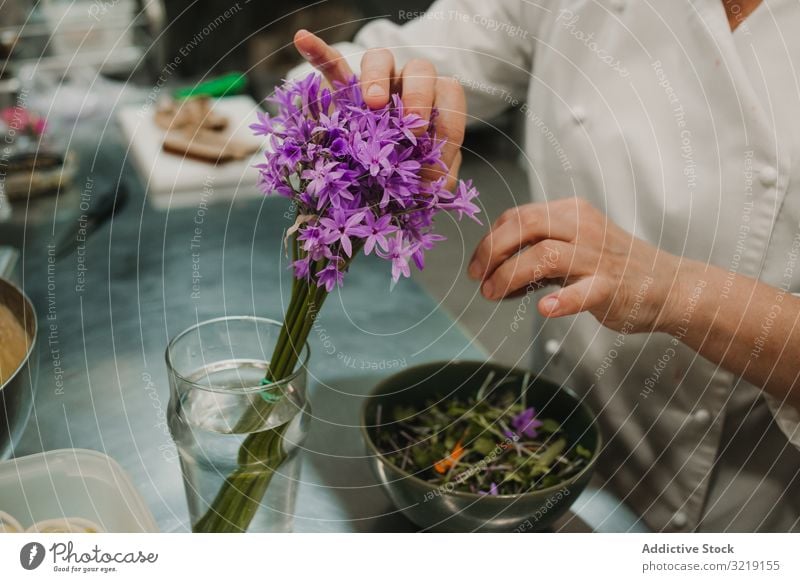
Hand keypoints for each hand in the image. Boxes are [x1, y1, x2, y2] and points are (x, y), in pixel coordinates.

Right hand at [293, 29, 465, 188]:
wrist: (371, 185)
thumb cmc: (405, 178)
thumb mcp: (425, 183)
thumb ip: (437, 180)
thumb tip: (437, 182)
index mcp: (434, 105)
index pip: (449, 95)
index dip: (449, 120)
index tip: (436, 149)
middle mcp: (406, 87)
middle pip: (420, 70)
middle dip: (419, 94)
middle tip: (414, 123)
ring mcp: (374, 85)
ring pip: (380, 60)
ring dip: (377, 78)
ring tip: (373, 103)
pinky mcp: (342, 91)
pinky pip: (332, 66)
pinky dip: (319, 53)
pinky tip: (302, 39)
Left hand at [468, 197, 684, 333]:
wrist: (669, 286)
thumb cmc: (613, 268)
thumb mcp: (573, 248)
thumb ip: (537, 253)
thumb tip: (491, 269)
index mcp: (571, 213)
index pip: (519, 216)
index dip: (490, 240)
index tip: (476, 265)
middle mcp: (583, 228)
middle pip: (527, 226)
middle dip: (493, 250)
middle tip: (476, 277)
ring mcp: (598, 257)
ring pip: (545, 255)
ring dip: (510, 275)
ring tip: (492, 293)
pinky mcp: (612, 287)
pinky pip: (583, 291)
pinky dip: (561, 300)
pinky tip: (543, 308)